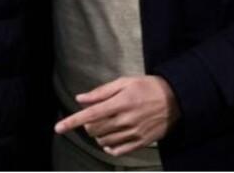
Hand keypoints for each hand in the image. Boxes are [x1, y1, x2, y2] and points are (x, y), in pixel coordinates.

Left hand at [53, 75, 179, 156]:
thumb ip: (101, 92)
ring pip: (103, 141)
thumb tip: (80, 99)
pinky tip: (112, 138)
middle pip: (94, 129)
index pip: (89, 115)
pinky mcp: (140, 142)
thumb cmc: (148, 87)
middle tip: (96, 116)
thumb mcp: (125, 82)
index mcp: (120, 102)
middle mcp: (125, 120)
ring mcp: (133, 133)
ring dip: (98, 134)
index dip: (72, 122)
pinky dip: (109, 146)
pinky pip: (116, 151)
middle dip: (88, 124)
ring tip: (107, 124)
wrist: (175, 99)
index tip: (58, 128)